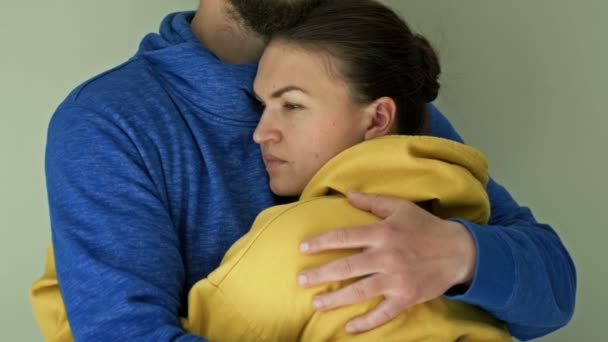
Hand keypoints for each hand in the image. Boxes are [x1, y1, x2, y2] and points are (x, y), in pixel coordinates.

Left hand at [297, 191, 476, 333]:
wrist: (459, 251)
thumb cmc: (426, 227)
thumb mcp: (401, 207)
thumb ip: (373, 202)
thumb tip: (348, 194)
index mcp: (383, 233)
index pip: (344, 237)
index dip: (321, 242)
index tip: (303, 248)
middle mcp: (387, 257)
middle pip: (346, 267)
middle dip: (320, 274)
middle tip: (300, 280)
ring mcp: (396, 279)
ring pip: (359, 292)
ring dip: (335, 299)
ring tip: (316, 303)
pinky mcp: (407, 297)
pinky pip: (383, 313)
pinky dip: (366, 322)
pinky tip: (349, 328)